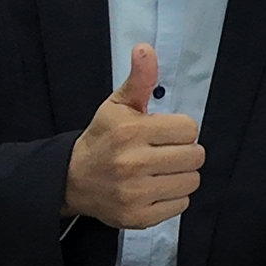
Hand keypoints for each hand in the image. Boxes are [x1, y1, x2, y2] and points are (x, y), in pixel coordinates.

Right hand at [62, 44, 205, 229]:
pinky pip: (181, 206)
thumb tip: (145, 48)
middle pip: (195, 156)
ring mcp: (135, 194)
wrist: (70, 181)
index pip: (190, 129)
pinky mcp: (137, 218)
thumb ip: (139, 79)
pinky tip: (156, 188)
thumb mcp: (117, 104)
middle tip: (164, 152)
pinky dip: (174, 198)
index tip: (163, 132)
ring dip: (181, 175)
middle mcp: (134, 164)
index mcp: (132, 132)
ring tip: (161, 170)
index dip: (180, 129)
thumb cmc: (102, 138)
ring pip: (191, 181)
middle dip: (184, 152)